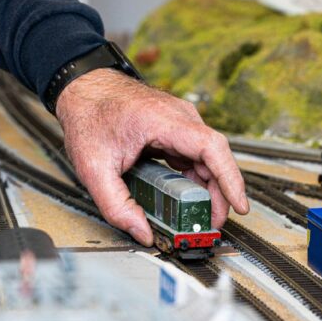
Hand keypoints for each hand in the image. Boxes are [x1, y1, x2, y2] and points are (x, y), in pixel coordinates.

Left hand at [55, 68, 249, 245]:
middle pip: (215, 157)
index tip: (239, 204)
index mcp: (163, 120)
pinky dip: (196, 179)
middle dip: (220, 193)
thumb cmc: (89, 115)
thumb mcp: (94, 168)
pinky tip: (190, 198)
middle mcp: (179, 117)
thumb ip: (116, 205)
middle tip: (211, 223)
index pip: (211, 148)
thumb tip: (142, 232)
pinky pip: (196, 156)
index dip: (230, 179)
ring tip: (200, 216)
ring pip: (207, 158)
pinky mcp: (175, 130)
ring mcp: (180, 122)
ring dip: (209, 188)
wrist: (82, 89)